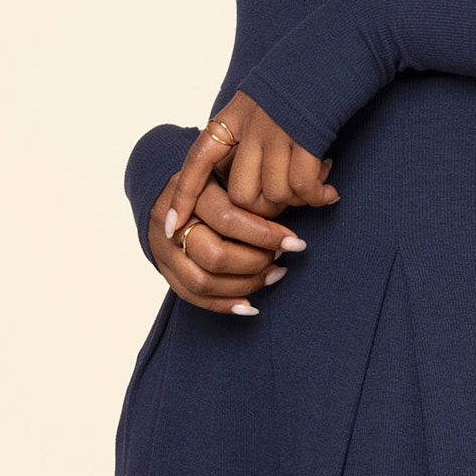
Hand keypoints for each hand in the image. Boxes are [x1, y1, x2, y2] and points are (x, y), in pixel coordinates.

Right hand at [149, 163, 309, 315]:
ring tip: (273, 276)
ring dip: (244, 286)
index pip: (229, 218)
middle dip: (255, 262)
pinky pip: (191, 297)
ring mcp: (163, 250)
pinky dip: (223, 305)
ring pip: (203, 281)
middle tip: (281, 260)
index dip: (266, 235)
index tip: (295, 242)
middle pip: (215, 254)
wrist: (167, 190)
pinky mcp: (164, 270)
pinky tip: (250, 305)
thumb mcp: (231, 169)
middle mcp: (172, 223)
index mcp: (190, 192)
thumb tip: (312, 194)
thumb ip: (258, 184)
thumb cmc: (213, 179)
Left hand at [165, 91, 338, 243]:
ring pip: (274, 195)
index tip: (171, 226)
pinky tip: (328, 193)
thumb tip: (251, 176)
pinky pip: (303, 187)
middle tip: (286, 204)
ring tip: (315, 190)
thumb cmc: (306, 74)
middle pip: (240, 194)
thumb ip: (251, 131)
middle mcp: (251, 125)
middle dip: (263, 211)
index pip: (198, 160)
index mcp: (235, 114)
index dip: (183, 195)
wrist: (338, 46)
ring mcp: (278, 131)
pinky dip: (316, 197)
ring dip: (296, 203)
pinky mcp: (308, 138)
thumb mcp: (265, 98)